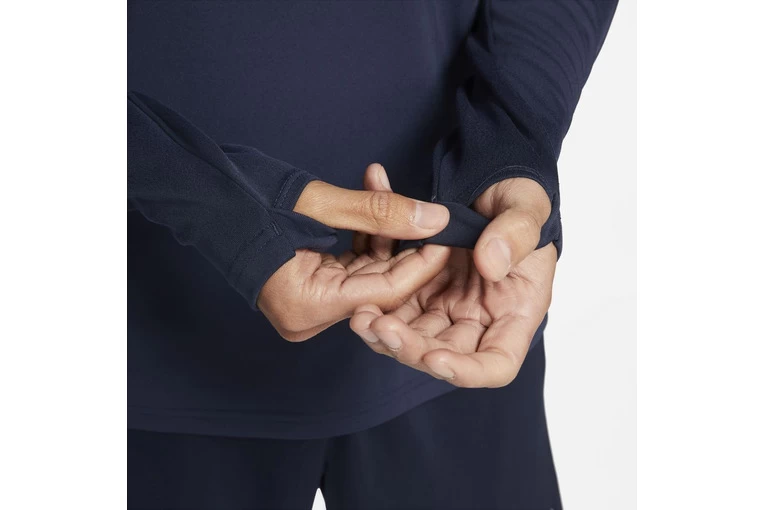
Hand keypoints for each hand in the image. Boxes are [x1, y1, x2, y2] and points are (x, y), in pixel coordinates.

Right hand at [257, 164, 450, 341]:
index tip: (449, 235)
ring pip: (366, 272)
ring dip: (381, 232)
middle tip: (431, 212)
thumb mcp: (320, 204)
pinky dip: (362, 236)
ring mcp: (307, 304)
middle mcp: (308, 315)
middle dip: (404, 243)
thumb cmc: (245, 200)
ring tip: (388, 189)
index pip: (385, 291)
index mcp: (308, 306)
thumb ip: (380, 214)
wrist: (202, 195)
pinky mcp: (307, 287)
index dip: (422, 263)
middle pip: (378, 284)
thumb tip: (434, 219)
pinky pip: (349, 266)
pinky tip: (372, 199)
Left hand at [350, 169, 556, 387]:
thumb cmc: (519, 202)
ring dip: (385, 333)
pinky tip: (358, 294)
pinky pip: (396, 306)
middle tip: (379, 327)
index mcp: (515, 312)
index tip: (434, 358)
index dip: (466, 371)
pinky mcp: (420, 292)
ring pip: (413, 337)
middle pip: (444, 355)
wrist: (490, 188)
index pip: (497, 365)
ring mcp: (447, 308)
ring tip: (360, 315)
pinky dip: (377, 303)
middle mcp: (479, 320)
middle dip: (409, 348)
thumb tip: (491, 264)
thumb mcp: (526, 210)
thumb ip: (516, 235)